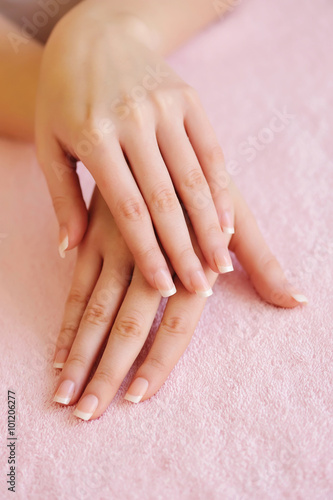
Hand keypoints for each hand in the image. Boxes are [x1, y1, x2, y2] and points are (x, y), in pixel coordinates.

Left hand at [35, 3, 234, 298]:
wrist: (95, 37)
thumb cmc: (65, 98)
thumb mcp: (50, 145)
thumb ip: (62, 199)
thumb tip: (70, 250)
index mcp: (95, 138)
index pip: (129, 211)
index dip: (150, 253)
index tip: (166, 286)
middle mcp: (134, 123)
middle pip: (166, 201)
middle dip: (186, 251)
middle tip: (201, 289)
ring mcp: (165, 108)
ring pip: (194, 180)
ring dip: (210, 228)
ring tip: (220, 265)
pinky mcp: (188, 99)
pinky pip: (211, 152)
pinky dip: (220, 190)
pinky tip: (227, 221)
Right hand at [52, 181, 306, 420]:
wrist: (157, 141)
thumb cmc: (207, 190)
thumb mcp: (239, 220)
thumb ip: (263, 264)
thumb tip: (299, 302)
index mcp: (190, 255)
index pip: (175, 323)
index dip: (157, 363)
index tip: (136, 398)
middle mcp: (150, 254)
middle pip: (126, 322)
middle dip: (107, 369)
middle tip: (88, 411)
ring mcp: (115, 245)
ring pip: (93, 308)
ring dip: (78, 353)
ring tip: (65, 394)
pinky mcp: (91, 237)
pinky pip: (74, 285)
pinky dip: (65, 321)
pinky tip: (57, 352)